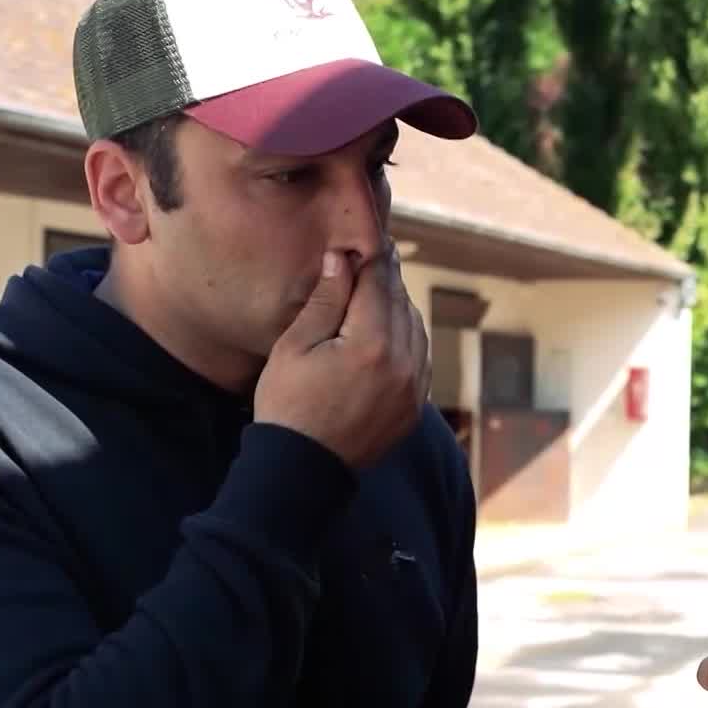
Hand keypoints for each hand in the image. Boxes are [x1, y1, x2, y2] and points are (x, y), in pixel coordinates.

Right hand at [255, 249, 431, 469]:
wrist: (301, 470)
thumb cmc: (287, 405)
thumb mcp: (295, 347)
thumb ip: (325, 300)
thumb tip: (341, 258)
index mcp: (371, 344)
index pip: (379, 284)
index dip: (374, 257)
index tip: (370, 237)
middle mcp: (404, 363)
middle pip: (401, 303)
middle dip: (387, 279)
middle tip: (375, 256)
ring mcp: (414, 388)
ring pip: (416, 329)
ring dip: (399, 307)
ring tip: (377, 291)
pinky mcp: (415, 406)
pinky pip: (420, 358)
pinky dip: (408, 337)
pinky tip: (389, 331)